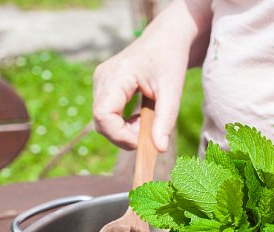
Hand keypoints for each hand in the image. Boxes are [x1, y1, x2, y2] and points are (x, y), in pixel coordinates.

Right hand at [93, 0, 212, 151]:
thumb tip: (159, 149)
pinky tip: (139, 116)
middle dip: (124, 135)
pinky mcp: (104, 86)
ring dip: (124, 130)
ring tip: (146, 120)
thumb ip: (165, 121)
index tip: (142, 141)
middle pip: (101, 121)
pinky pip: (106, 114)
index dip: (119, 135)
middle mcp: (103, 77)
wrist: (166, 39)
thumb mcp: (173, 91)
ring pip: (102, 120)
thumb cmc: (170, 60)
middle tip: (149, 132)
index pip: (103, 114)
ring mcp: (100, 81)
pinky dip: (122, 123)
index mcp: (117, 75)